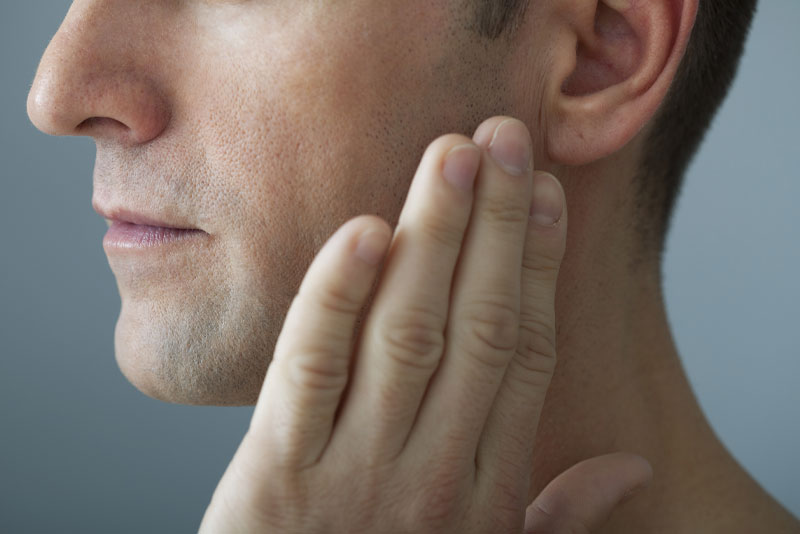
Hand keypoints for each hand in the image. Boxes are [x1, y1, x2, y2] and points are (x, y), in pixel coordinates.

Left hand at [199, 116, 651, 532]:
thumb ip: (553, 514)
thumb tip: (629, 466)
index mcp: (486, 489)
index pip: (524, 353)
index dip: (538, 267)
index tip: (544, 196)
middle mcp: (433, 472)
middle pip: (475, 326)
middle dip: (496, 225)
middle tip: (504, 139)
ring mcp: (355, 472)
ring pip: (406, 333)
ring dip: (434, 238)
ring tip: (451, 158)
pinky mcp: (275, 475)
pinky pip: (311, 369)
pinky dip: (337, 296)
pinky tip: (364, 232)